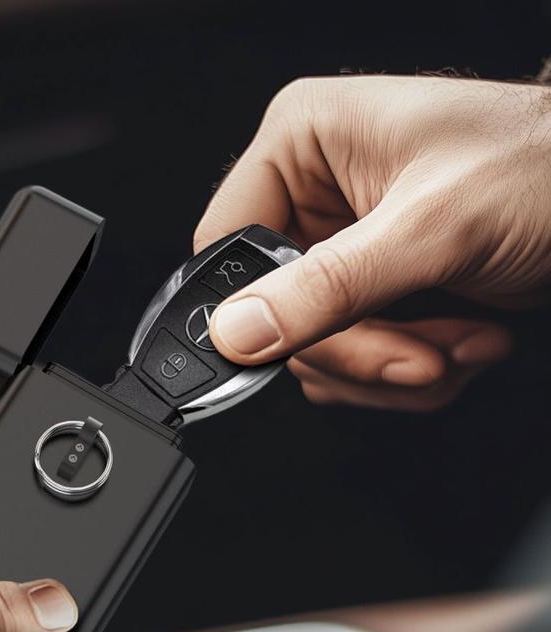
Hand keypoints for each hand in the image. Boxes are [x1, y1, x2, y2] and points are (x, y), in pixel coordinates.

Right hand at [195, 76, 550, 409]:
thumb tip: (238, 331)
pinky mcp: (374, 291)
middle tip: (419, 353)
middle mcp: (314, 197)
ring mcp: (344, 250)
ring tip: (460, 340)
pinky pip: (356, 361)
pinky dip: (410, 370)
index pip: (228, 243)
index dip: (254, 305)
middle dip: (358, 347)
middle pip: (277, 312)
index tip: (296, 342)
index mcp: (303, 145)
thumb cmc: (544, 165)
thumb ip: (329, 286)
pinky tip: (462, 340)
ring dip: (393, 365)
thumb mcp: (431, 228)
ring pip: (318, 348)